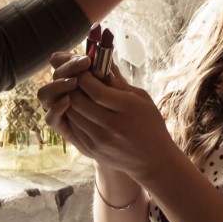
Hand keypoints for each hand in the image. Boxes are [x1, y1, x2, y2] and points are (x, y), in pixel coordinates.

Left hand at [35, 53, 179, 182]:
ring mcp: (99, 140)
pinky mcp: (90, 150)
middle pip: (77, 100)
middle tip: (75, 78)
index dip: (83, 76)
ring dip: (69, 99)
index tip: (82, 68)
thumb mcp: (141, 98)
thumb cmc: (150, 124)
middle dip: (73, 85)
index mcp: (127, 108)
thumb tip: (101, 60)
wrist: (153, 160)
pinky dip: (71, 115)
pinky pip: (71, 127)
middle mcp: (111, 125)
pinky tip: (77, 108)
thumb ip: (118, 82)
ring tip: (76, 92)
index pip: (94, 89)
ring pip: (71, 113)